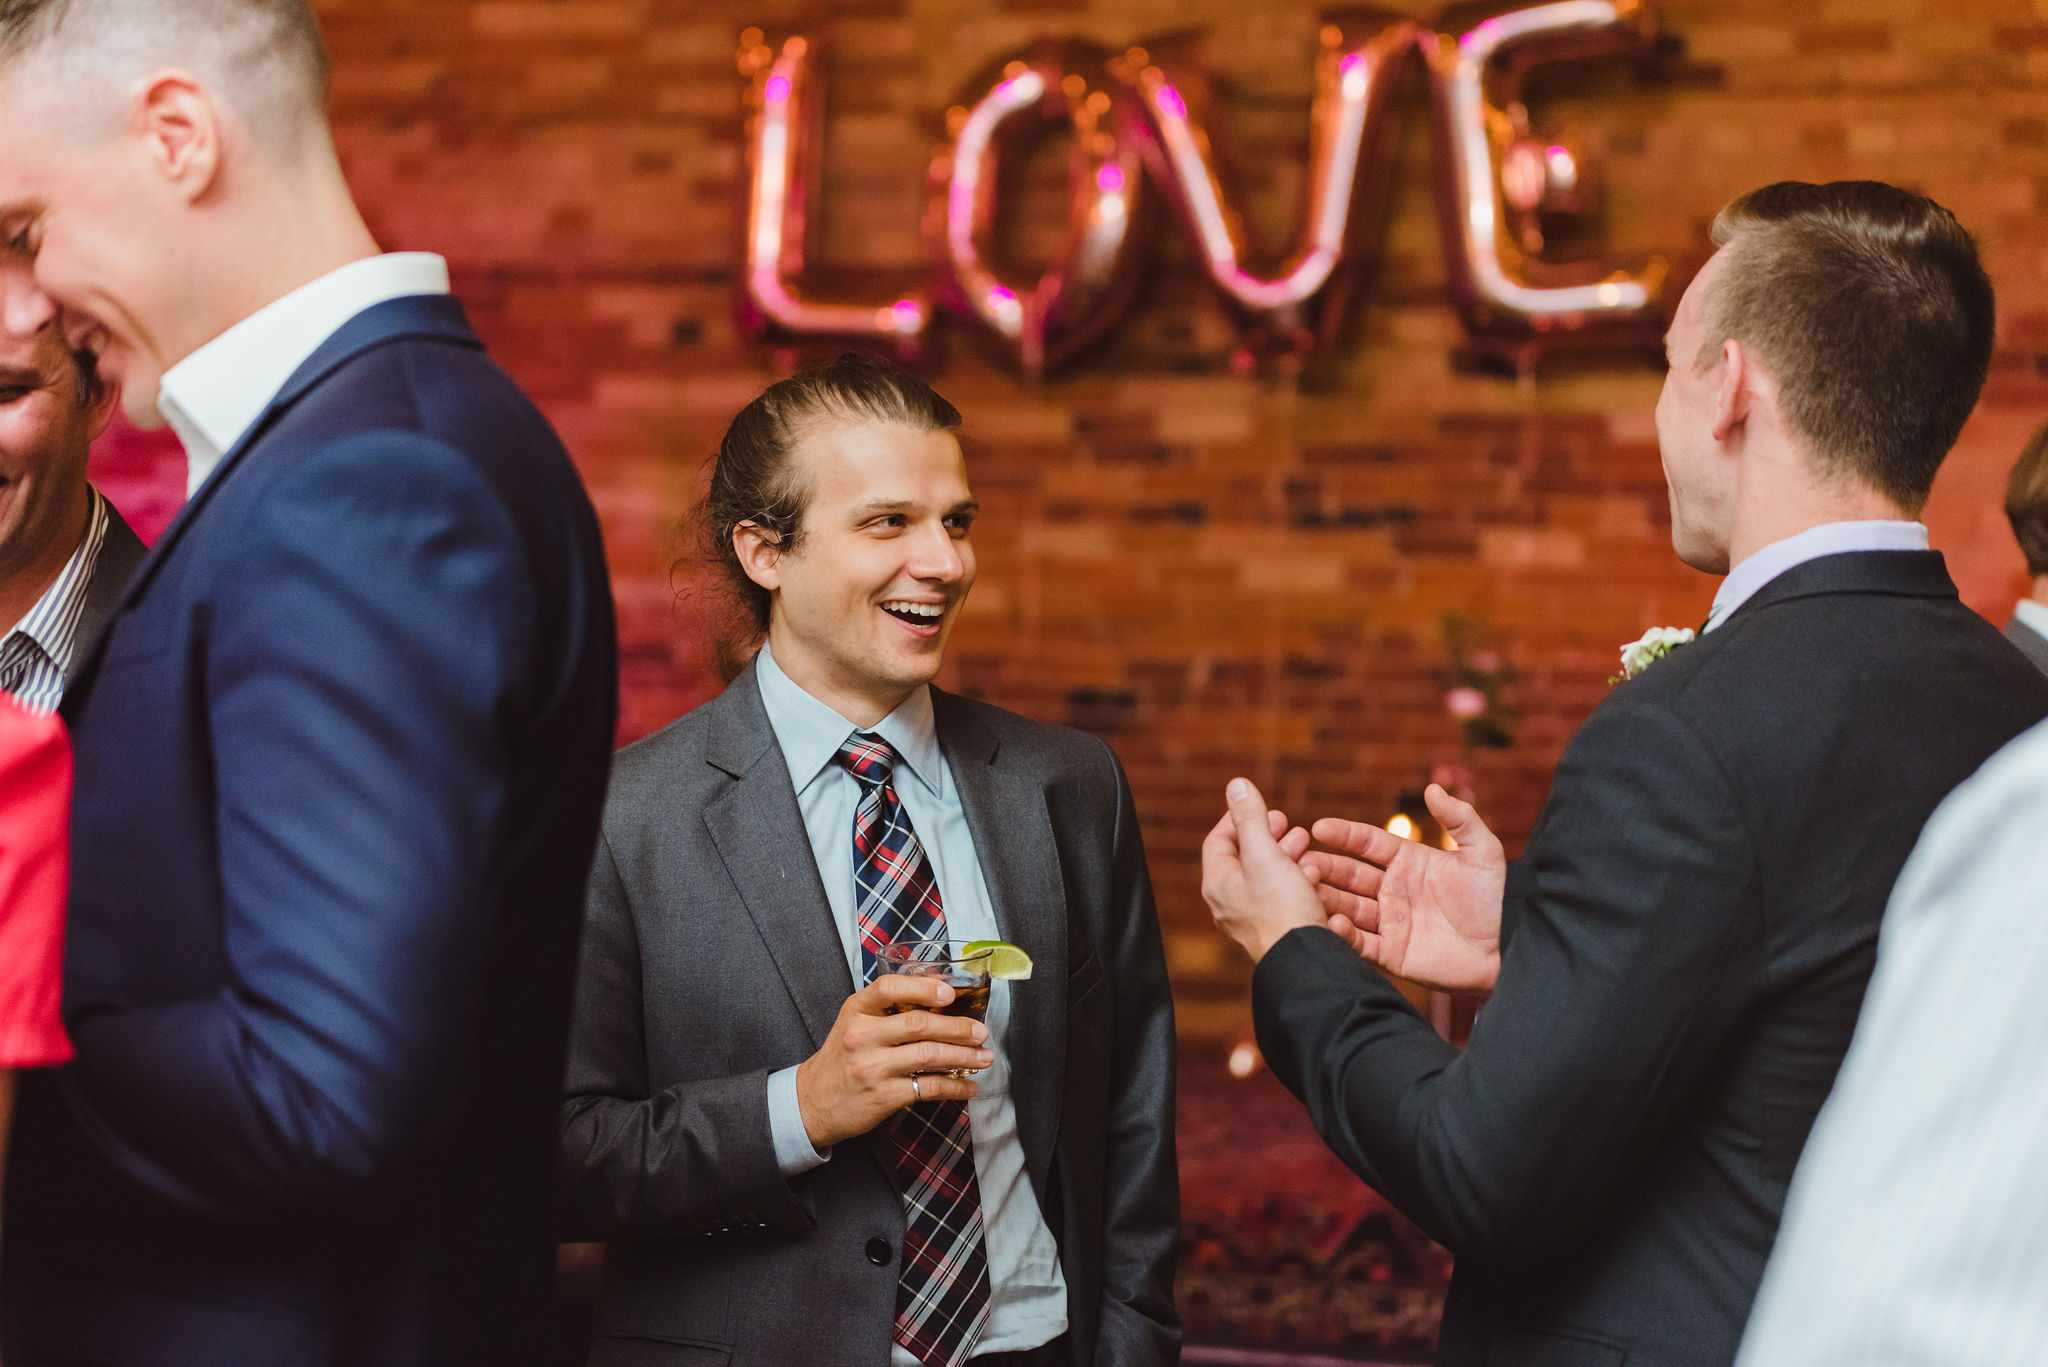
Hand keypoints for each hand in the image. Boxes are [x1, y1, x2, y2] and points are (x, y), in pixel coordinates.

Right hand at [794, 975, 992, 1149]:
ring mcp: (873, 1067)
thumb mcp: (853, 1023)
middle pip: (918, 1024)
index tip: (950, 994)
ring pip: (929, 1055)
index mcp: (856, 1011)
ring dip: (964, 1056)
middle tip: (981, 1031)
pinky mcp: (883, 1096)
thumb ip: (885, 1009)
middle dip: (958, 1028)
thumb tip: (939, 1000)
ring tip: (984, 1057)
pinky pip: (928, 1087)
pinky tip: (967, 1086)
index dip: (922, 988)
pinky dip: (954, 1087)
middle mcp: (862, 1036)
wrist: (813, 1102)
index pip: (888, 988)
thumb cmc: (842, 1058)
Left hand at [1202, 777, 1324, 963]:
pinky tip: (1314, 877)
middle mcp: (1229, 903)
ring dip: (1286, 856)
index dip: (1239, 818)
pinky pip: (1282, 897)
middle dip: (1268, 836)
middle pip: (1243, 858)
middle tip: (1288, 825)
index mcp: (1219, 883)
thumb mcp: (1265, 854)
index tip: (1262, 807)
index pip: (1218, 840)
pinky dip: (1296, 880)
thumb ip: (1251, 818)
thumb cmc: (1281, 909)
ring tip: (1305, 847)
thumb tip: (1236, 784)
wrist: (1304, 961)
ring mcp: (1252, 919)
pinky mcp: (1276, 929)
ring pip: (1266, 877)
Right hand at [1299, 783, 1505, 991]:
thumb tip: (1432, 788)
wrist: (1509, 946)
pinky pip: (1360, 942)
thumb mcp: (1483, 851)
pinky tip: (1332, 923)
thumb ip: (1460, 818)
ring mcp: (1390, 922)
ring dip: (1325, 898)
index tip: (1318, 828)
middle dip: (1323, 867)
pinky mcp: (1391, 953)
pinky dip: (1343, 934)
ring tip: (1308, 890)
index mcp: (1408, 862)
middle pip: (1348, 874)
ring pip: (1347, 906)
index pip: (1367, 843)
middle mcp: (1392, 890)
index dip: (1344, 835)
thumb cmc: (1497, 897)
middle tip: (1302, 863)